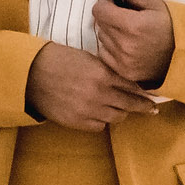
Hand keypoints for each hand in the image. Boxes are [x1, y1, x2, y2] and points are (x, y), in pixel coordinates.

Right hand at [26, 42, 156, 130]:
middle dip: (143, 106)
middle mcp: (98, 94)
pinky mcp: (77, 122)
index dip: (145, 92)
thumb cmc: (59, 60)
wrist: (31, 74)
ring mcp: (88, 110)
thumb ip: (109, 71)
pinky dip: (103, 120)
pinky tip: (101, 113)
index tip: (153, 95)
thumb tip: (128, 81)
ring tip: (123, 109)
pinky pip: (100, 126)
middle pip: (130, 104)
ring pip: (117, 117)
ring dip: (122, 112)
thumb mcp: (88, 58)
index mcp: (102, 74)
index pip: (133, 86)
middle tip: (152, 109)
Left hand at [94, 0, 174, 88]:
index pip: (99, 10)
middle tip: (126, 19)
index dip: (106, 5)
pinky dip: (112, 49)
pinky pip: (105, 55)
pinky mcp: (123, 71)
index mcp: (132, 25)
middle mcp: (124, 44)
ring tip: (129, 34)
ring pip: (102, 39)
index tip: (117, 6)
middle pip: (99, 24)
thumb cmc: (172, 27)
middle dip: (109, 19)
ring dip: (110, 34)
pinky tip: (128, 47)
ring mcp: (123, 60)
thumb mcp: (156, 4)